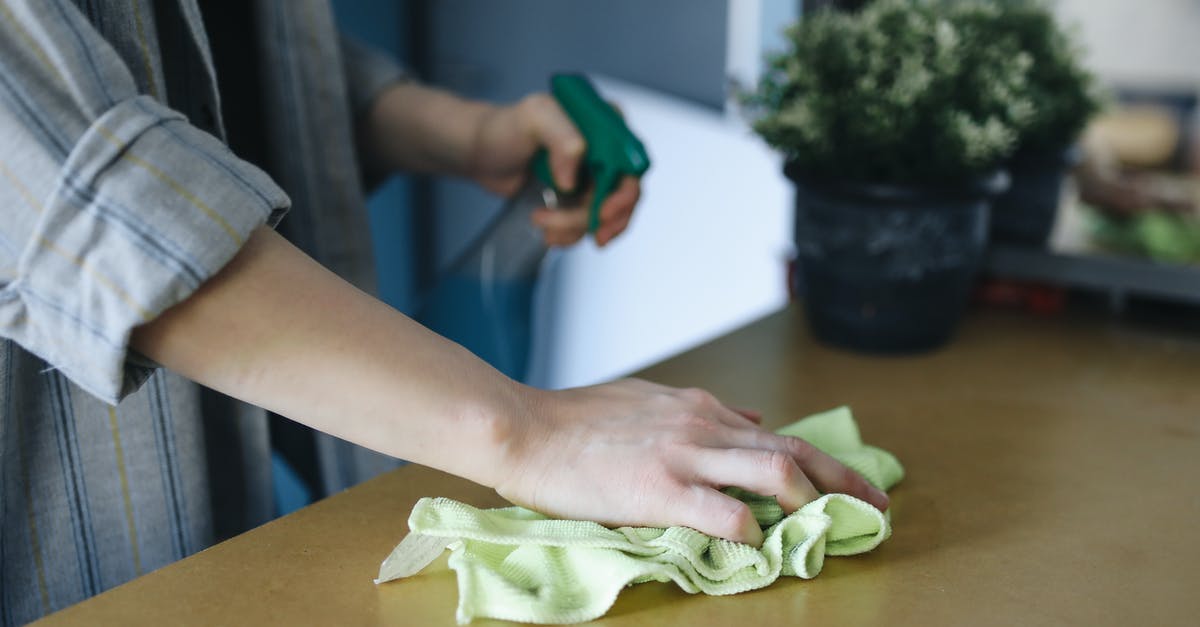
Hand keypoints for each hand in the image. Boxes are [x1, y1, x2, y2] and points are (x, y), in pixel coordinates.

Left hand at [469, 94, 641, 246]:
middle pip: (627, 193)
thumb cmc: (506, 127)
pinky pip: (587, 225)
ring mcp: (593, 178)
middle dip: (610, 220)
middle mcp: (605, 151)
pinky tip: (548, 230)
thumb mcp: (534, 118)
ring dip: (576, 227)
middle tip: (594, 235)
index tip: (603, 211)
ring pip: (605, 215)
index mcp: (605, 124)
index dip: (626, 191)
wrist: (482, 152)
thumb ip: (562, 137)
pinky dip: (569, 235)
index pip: (632, 160)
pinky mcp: (578, 199)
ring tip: (543, 222)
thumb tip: (573, 179)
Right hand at [495, 379, 889, 545]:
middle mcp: (702, 425)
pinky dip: (752, 531)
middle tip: (878, 505)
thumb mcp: (649, 400)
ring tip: (830, 525)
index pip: (775, 433)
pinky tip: (759, 544)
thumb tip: (750, 417)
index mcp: (698, 407)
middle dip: (843, 478)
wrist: (526, 429)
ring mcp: (684, 455)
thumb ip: (701, 411)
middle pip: (792, 449)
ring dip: (811, 499)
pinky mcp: (660, 489)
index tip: (848, 482)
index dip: (820, 460)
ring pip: (774, 470)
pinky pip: (726, 512)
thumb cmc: (577, 419)